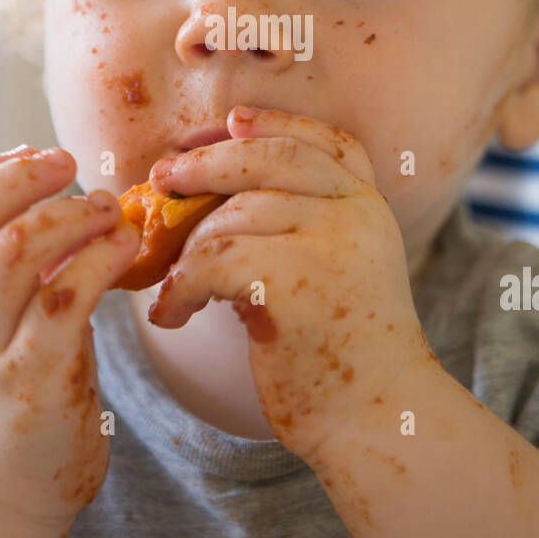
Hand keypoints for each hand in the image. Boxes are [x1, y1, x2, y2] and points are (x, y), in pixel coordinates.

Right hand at [0, 145, 140, 526]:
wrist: (7, 496)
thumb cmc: (23, 397)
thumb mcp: (7, 330)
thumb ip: (25, 277)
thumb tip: (76, 207)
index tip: (30, 152)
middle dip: (18, 181)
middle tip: (70, 162)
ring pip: (12, 259)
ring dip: (66, 217)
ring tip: (110, 206)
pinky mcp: (39, 383)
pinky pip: (63, 304)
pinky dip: (96, 261)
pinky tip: (125, 247)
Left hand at [144, 107, 427, 464]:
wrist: (376, 418)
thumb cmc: (344, 353)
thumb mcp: (339, 271)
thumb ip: (301, 227)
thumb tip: (213, 201)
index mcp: (369, 206)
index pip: (327, 141)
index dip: (277, 122)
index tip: (232, 119)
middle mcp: (355, 214)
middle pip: (269, 159)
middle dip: (208, 162)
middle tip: (163, 179)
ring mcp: (330, 244)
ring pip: (232, 216)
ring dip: (189, 250)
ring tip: (176, 288)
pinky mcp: (295, 283)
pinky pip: (213, 263)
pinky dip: (180, 289)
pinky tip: (172, 316)